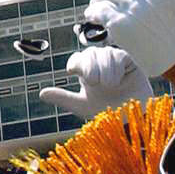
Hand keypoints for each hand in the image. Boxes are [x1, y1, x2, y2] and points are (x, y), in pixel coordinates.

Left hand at [38, 45, 154, 117]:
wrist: (133, 119)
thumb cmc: (107, 113)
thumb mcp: (83, 106)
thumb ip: (64, 98)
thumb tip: (41, 93)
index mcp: (85, 72)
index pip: (76, 60)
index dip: (76, 64)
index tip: (75, 73)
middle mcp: (99, 63)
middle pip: (89, 54)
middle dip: (89, 68)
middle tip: (95, 83)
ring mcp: (114, 61)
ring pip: (103, 53)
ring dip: (104, 70)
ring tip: (110, 85)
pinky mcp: (130, 61)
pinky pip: (119, 55)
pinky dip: (116, 67)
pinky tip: (120, 79)